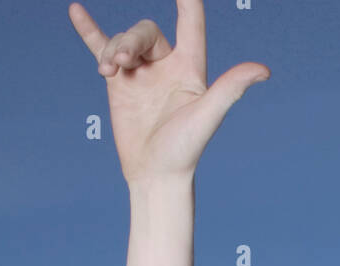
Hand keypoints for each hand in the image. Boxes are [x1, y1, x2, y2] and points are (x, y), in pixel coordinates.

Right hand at [68, 0, 269, 184]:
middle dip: (131, 41)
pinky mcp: (120, 82)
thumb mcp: (207, 116)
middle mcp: (167, 65)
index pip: (190, 21)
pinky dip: (90, 31)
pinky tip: (76, 11)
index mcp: (191, 67)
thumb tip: (264, 70)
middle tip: (121, 62)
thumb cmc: (185, 151)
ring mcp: (142, 72)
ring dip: (114, 49)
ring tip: (108, 70)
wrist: (155, 175)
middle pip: (146, 32)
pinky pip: (103, 48)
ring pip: (125, 41)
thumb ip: (230, 88)